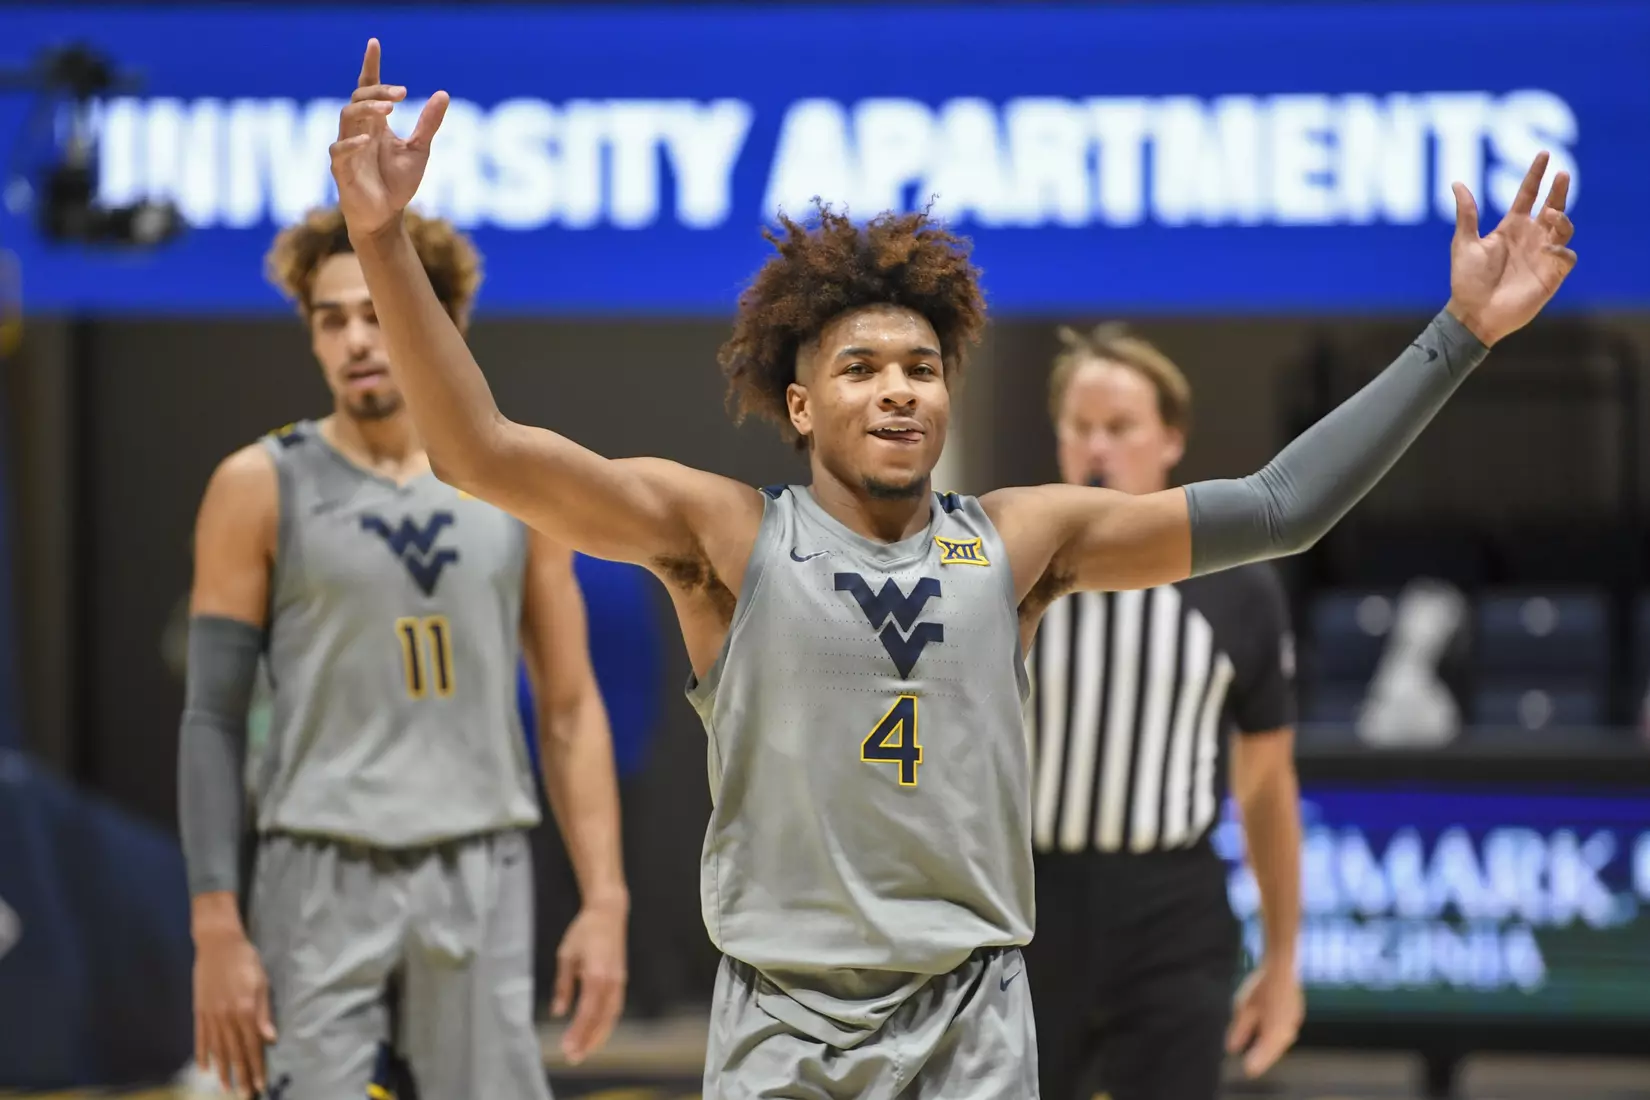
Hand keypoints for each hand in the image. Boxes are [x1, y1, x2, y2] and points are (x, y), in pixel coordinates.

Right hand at [192, 927, 275, 1097]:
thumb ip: (263, 1012)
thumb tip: (269, 1038)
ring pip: (217, 1049)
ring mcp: (210, 1016)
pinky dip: (202, 1054)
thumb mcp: (261, 982)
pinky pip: (200, 1038)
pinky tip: (205, 1068)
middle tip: (244, 1096)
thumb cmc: (246, 960)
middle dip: (241, 1075)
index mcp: (244, 1010)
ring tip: (226, 1088)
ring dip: (222, 1070)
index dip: (256, 1066)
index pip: (252, 1045)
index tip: (260, 1085)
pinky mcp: (199, 1011)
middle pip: (234, 1052)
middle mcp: (226, 1017)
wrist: (217, 944)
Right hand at [329, 38, 449, 238]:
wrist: (386, 217)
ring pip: (347, 116)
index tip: (375, 43)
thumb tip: (443, 94)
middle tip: (401, 94)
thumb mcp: (419, 150)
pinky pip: (339, 151)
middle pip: (359, 98)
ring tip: (389, 109)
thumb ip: (428, 124)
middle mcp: (358, 130)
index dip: (371, 65)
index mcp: (375, 123)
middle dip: (377, 91)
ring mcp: (348, 148)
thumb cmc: (398, 184)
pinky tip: (367, 139)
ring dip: (367, 109)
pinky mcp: (341, 170)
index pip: (368, 87)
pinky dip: (351, 142)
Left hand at [551, 902, 627, 1064]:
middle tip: (573, 1057)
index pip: (587, 1012)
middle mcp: (611, 982)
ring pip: (611, 1017)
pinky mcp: (621, 981)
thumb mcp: (566, 955)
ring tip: (584, 1051)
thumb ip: (563, 986)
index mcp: (596, 975)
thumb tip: (558, 1012)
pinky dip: (606, 1024)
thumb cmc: (585, 931)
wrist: (609, 913)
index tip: (566, 1048)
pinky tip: (596, 1032)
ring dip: (598, 1036)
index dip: (578, 1033)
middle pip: (601, 1019)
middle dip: (588, 1041)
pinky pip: (615, 1008)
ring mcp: (619, 982)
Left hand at [1225, 961, 1302, 1078]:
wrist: (1281, 967)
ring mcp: (1294, 1023)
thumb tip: (1232, 1049)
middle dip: (1263, 1058)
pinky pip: (1285, 1032)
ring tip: (1259, 1055)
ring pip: (1281, 1042)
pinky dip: (1276, 1038)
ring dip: (1270, 1049)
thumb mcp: (1244, 1008)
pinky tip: (1269, 1036)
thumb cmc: (1260, 987)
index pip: (1264, 1054)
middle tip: (1251, 1067)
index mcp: (1274, 1032)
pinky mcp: (1296, 1015)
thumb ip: (1239, 1030)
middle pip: (1274, 1050)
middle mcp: (1287, 1031)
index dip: (1255, 1063)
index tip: (1247, 1071)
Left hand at [1445, 151, 1576, 346]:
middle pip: (1552, 206)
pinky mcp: (1551, 274)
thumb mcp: (1464, 243)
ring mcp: (1542, 254)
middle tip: (1562, 174)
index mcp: (1510, 227)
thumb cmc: (1467, 281)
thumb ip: (1467, 214)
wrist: (1473, 314)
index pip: (1528, 195)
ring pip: (1565, 228)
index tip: (1544, 154)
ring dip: (1562, 218)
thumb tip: (1456, 182)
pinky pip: (1567, 256)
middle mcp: (1530, 237)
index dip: (1536, 175)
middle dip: (1559, 190)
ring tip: (1550, 214)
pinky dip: (1562, 249)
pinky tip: (1548, 247)